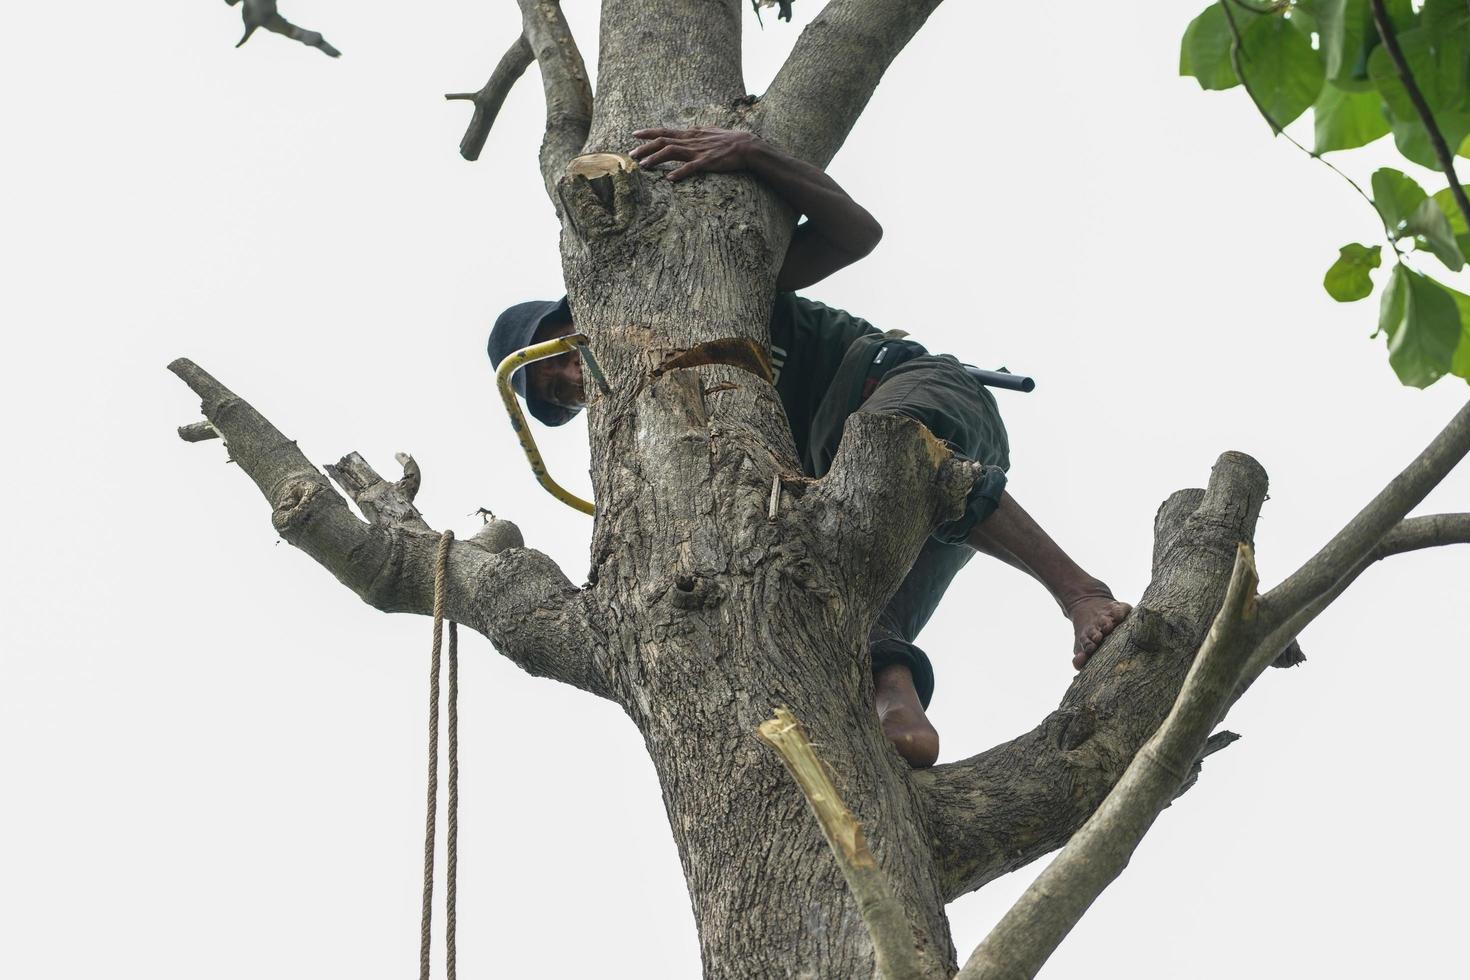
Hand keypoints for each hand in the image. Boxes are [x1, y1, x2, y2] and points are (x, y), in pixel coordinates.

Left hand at [630, 127, 762, 181]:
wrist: (745, 145)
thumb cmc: (728, 140)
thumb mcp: (709, 132)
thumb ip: (696, 133)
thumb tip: (688, 130)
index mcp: (690, 134)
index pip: (664, 131)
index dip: (648, 133)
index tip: (634, 135)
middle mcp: (690, 140)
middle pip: (662, 141)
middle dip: (645, 147)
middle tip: (631, 154)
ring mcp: (698, 151)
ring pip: (671, 152)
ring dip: (656, 158)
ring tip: (644, 166)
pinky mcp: (706, 162)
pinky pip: (690, 168)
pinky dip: (679, 173)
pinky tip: (669, 179)